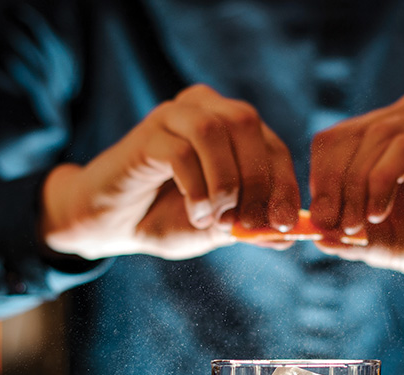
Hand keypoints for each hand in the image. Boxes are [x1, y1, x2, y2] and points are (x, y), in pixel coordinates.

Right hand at [40, 84, 299, 259]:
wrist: (113, 224)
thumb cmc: (168, 219)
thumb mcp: (219, 229)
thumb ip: (252, 228)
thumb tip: (290, 235)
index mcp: (231, 128)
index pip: (272, 145)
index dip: (283, 184)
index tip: (283, 223)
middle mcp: (205, 110)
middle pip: (247, 124)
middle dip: (256, 180)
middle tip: (248, 224)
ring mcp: (173, 116)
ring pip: (214, 130)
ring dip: (224, 182)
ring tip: (215, 218)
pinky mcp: (146, 133)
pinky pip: (181, 151)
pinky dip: (196, 188)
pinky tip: (195, 213)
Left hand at [308, 92, 403, 298]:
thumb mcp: (383, 242)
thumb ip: (347, 236)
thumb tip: (311, 234)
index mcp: (383, 135)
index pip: (331, 142)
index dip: (318, 182)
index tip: (320, 224)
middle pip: (342, 138)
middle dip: (332, 189)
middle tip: (337, 229)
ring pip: (370, 140)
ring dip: (356, 189)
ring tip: (360, 227)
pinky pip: (403, 146)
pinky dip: (382, 181)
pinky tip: (380, 213)